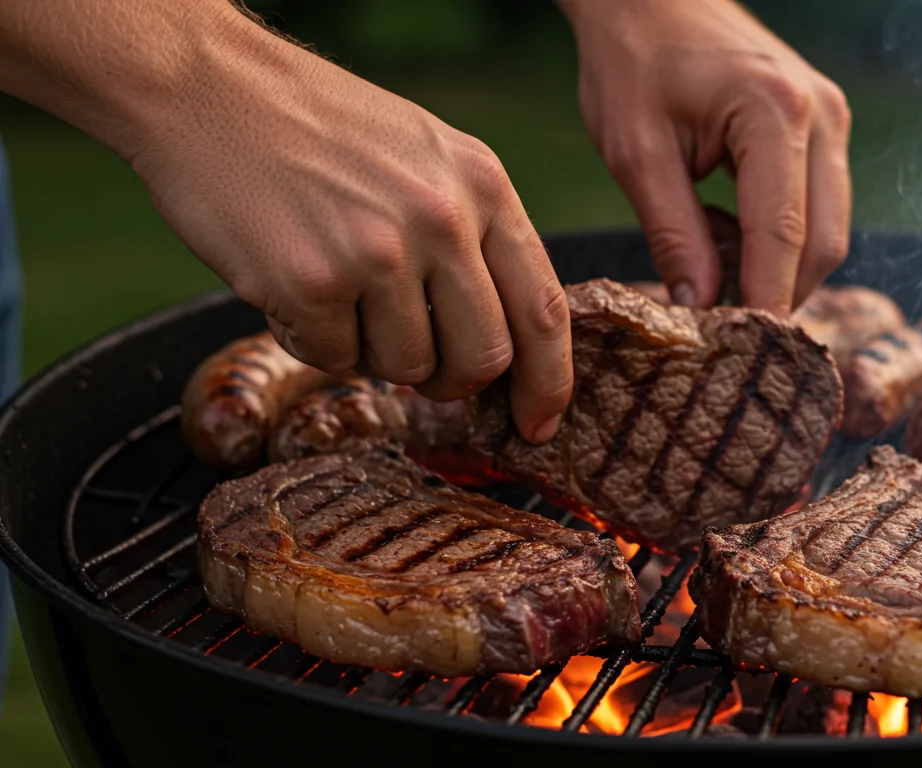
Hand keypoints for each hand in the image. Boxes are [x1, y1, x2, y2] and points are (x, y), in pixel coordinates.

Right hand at [129, 9, 571, 442]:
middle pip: (483, 357)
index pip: (544, 308)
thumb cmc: (319, 127)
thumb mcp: (429, 156)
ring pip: (407, 367)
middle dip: (452, 381)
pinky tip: (294, 282)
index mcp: (483, 185)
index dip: (548, 382)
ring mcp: (380, 253)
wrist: (207, 89)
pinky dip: (312, 339)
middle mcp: (443, 219)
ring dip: (371, 351)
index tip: (537, 423)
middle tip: (418, 366)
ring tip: (338, 290)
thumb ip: (475, 234)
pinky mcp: (313, 283)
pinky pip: (334, 359)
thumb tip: (507, 339)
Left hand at [560, 0, 852, 316]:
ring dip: (779, 266)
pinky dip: (781, 237)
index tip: (747, 356)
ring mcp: (832, 118)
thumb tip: (701, 308)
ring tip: (709, 260)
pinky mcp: (826, 126)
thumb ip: (673, 234)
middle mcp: (821, 114)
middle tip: (719, 323)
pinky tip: (724, 230)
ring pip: (831, 228)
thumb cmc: (634, 60)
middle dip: (779, 292)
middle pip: (825, 242)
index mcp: (774, 112)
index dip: (767, 302)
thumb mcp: (636, 153)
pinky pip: (821, 205)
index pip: (783, 235)